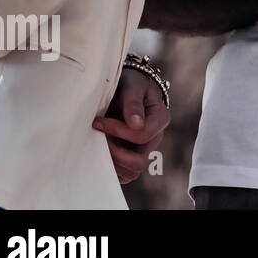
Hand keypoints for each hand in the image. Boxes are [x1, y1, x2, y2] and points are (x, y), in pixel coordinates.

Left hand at [92, 67, 170, 184]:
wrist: (125, 87)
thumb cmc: (130, 83)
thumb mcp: (132, 86)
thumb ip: (133, 103)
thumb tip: (136, 125)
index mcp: (160, 118)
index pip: (142, 135)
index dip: (118, 131)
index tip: (98, 121)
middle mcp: (155, 137)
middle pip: (140, 161)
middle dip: (115, 152)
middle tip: (98, 139)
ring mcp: (144, 149)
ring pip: (132, 172)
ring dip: (112, 162)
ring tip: (98, 145)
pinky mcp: (132, 156)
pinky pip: (124, 174)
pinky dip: (111, 168)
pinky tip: (99, 152)